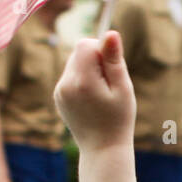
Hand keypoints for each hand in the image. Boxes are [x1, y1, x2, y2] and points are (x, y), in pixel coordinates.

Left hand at [54, 31, 135, 153]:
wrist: (102, 149)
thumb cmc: (118, 119)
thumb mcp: (123, 88)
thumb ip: (114, 60)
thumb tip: (110, 32)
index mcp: (82, 81)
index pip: (85, 44)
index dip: (101, 50)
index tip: (111, 70)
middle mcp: (65, 84)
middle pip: (78, 52)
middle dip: (95, 60)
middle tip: (109, 84)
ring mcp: (59, 91)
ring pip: (74, 63)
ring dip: (89, 70)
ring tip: (101, 94)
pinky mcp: (58, 96)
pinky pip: (70, 76)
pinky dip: (82, 81)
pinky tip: (92, 100)